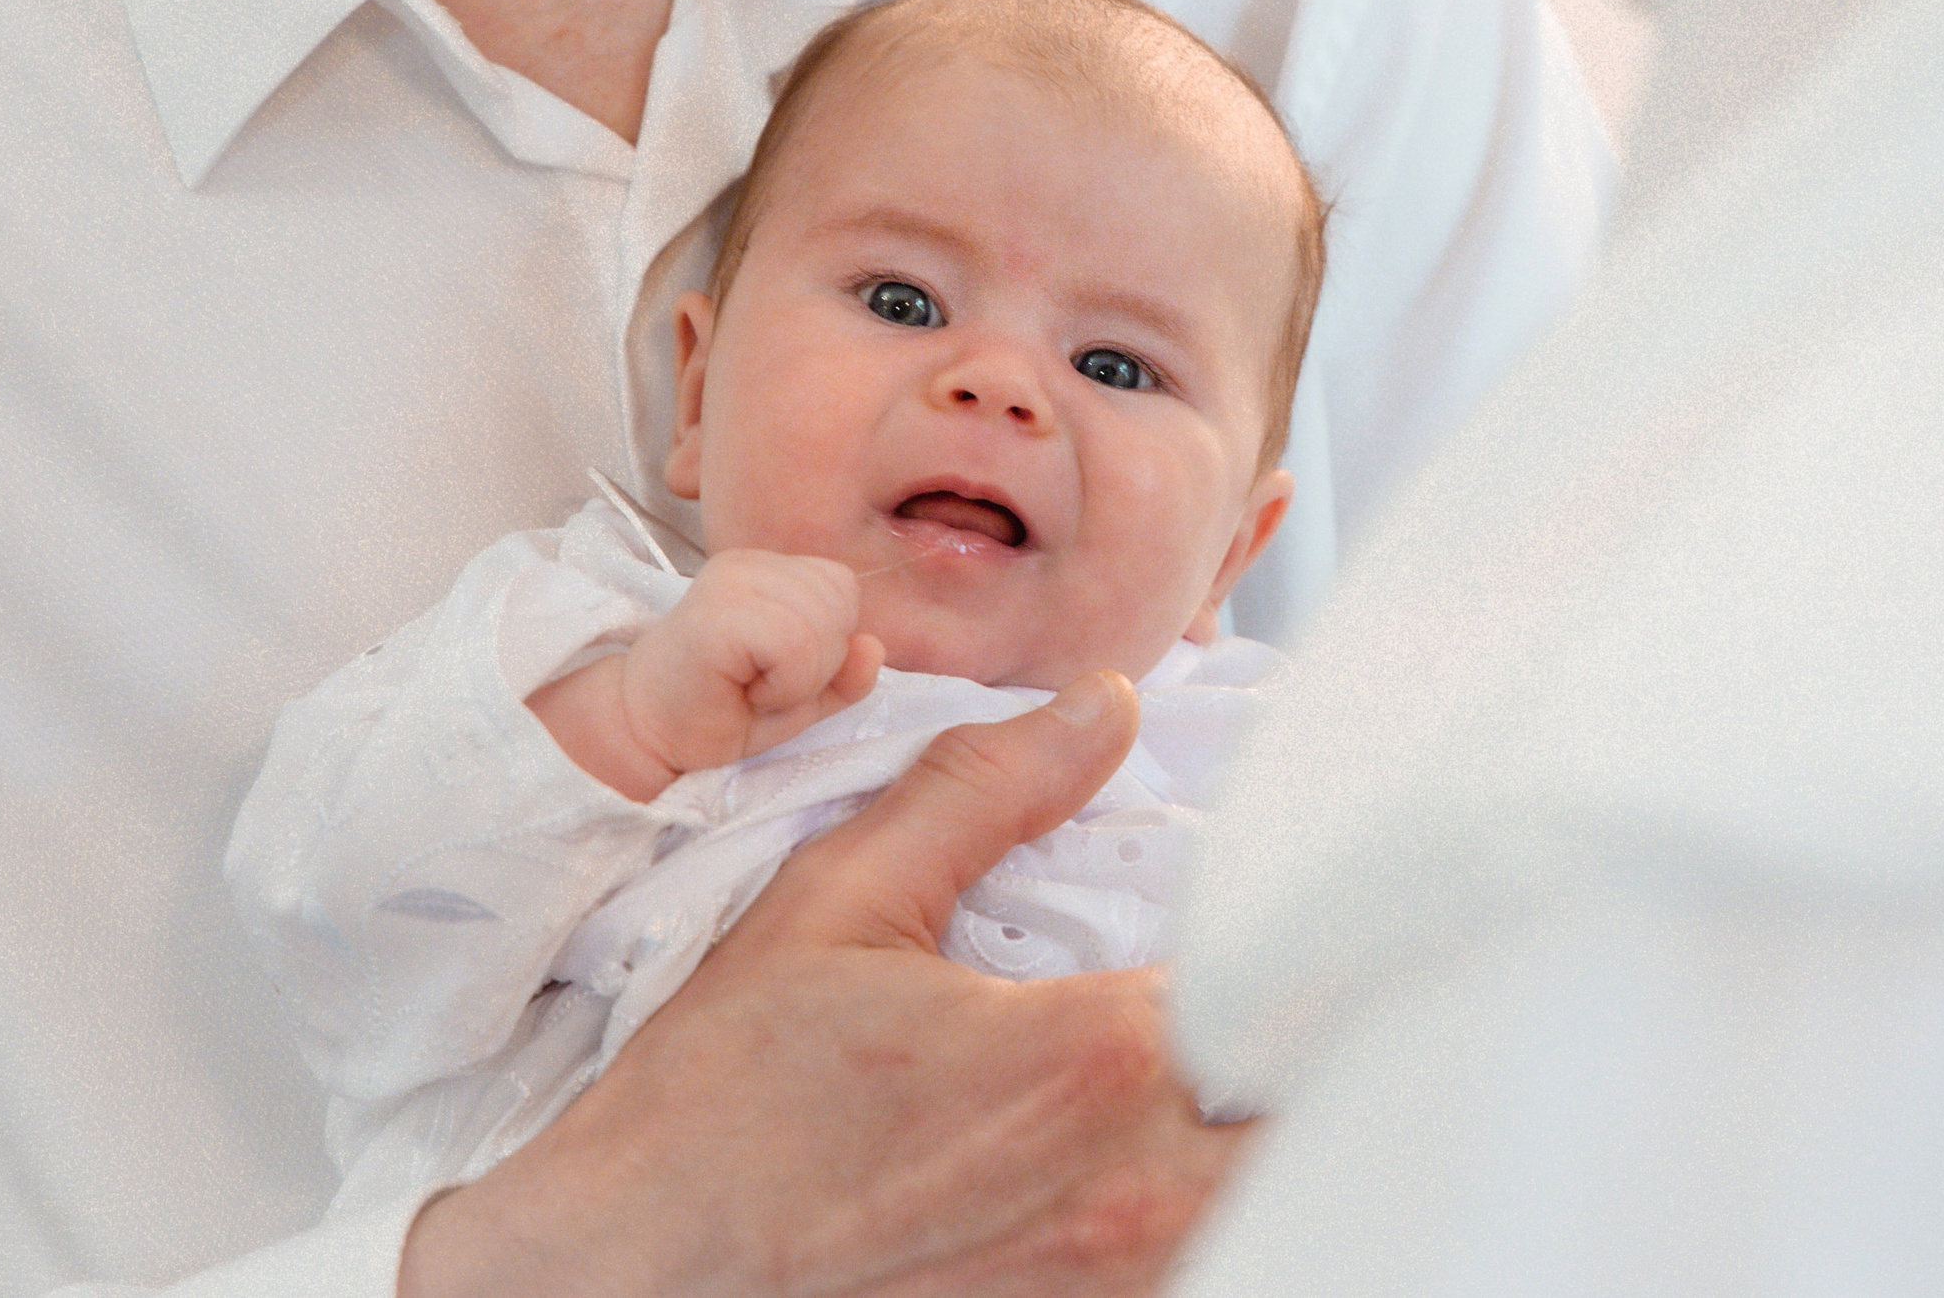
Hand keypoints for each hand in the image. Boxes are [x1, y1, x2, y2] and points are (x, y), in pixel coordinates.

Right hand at [399, 672, 1251, 1297]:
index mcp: (1094, 1057)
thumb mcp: (838, 908)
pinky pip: (1212, 1262)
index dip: (1307, 939)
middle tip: (1281, 994)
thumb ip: (986, 792)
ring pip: (1279, 1200)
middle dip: (1311, 1042)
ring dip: (1271, 1135)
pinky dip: (1215, 1213)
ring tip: (1231, 1081)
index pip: (1290, 979)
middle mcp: (1136, 1187)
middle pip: (1316, 1107)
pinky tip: (1164, 1169)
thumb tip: (1105, 703)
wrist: (627, 1281)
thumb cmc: (720, 1111)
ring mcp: (1121, 1282)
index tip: (1297, 911)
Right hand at [532, 548, 883, 800]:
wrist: (647, 732)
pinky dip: (785, 683)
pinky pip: (796, 643)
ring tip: (751, 687)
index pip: (843, 589)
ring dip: (798, 678)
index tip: (775, 670)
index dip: (827, 643)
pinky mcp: (719, 611)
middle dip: (817, 663)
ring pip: (822, 624)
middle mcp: (750, 560)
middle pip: (838, 604)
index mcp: (772, 567)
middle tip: (761, 684)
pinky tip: (745, 690)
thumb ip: (846, 674)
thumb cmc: (722, 709)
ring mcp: (731, 579)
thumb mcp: (802, 696)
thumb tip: (874, 646)